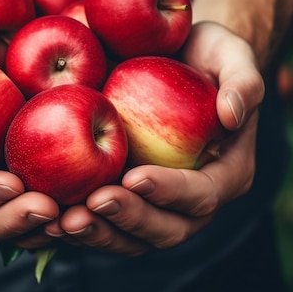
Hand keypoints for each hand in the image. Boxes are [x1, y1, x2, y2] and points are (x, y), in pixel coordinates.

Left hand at [44, 21, 264, 254]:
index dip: (170, 191)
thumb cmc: (206, 55)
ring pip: (131, 237)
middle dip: (129, 220)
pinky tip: (48, 215)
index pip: (202, 194)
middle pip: (166, 229)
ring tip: (64, 220)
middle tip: (92, 203)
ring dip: (98, 233)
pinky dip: (79, 225)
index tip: (134, 177)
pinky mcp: (127, 198)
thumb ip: (243, 81)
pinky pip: (105, 223)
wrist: (176, 58)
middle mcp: (192, 199)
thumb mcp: (231, 54)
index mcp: (226, 173)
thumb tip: (233, 115)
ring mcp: (157, 204)